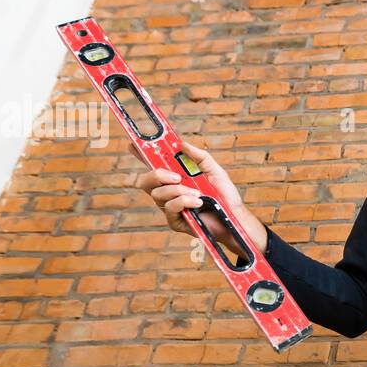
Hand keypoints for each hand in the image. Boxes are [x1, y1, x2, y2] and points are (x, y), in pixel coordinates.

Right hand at [131, 139, 266, 258]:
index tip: (132, 144)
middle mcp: (169, 192)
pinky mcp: (174, 222)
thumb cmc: (225, 195)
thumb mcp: (214, 170)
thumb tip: (182, 144)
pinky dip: (184, 202)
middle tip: (176, 176)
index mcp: (175, 178)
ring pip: (158, 194)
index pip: (153, 165)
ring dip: (178, 191)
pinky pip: (169, 208)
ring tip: (197, 193)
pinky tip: (197, 203)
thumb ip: (199, 156)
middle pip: (146, 181)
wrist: (234, 217)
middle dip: (157, 175)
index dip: (141, 155)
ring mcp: (170, 208)